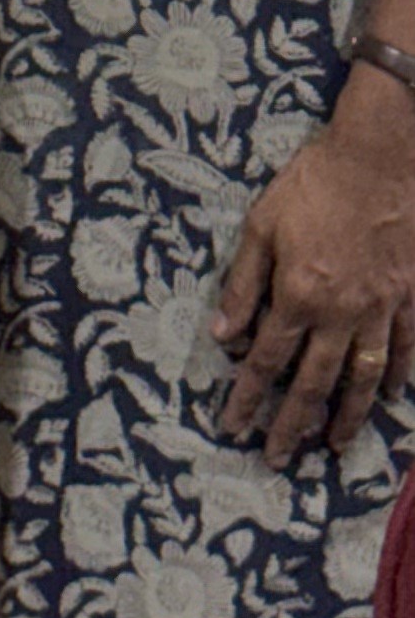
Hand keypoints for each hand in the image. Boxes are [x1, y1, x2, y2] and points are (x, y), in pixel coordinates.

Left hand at [213, 64, 414, 465]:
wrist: (380, 158)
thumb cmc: (312, 184)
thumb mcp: (261, 225)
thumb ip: (243, 284)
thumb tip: (222, 333)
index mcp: (298, 296)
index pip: (264, 361)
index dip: (245, 398)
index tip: (230, 426)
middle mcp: (340, 313)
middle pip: (312, 383)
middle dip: (289, 424)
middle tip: (275, 459)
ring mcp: (381, 309)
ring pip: (363, 377)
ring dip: (346, 416)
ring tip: (330, 446)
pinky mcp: (410, 297)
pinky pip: (405, 349)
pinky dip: (396, 377)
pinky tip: (388, 397)